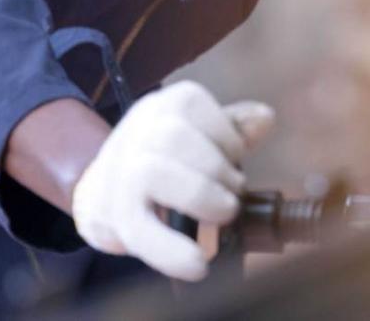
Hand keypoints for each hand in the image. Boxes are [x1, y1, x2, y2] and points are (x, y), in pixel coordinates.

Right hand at [70, 80, 274, 280]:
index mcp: (165, 104)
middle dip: (214, 168)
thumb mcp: (202, 133)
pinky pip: (138, 229)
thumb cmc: (169, 158)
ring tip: (223, 213)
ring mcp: (119, 171)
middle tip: (233, 193)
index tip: (234, 160)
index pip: (193, 105)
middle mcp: (137, 130)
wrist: (104, 190)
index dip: (225, 136)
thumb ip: (235, 126)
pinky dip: (171, 250)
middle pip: (173, 138)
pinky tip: (197, 264)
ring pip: (151, 173)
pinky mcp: (110, 215)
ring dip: (198, 196)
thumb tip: (265, 119)